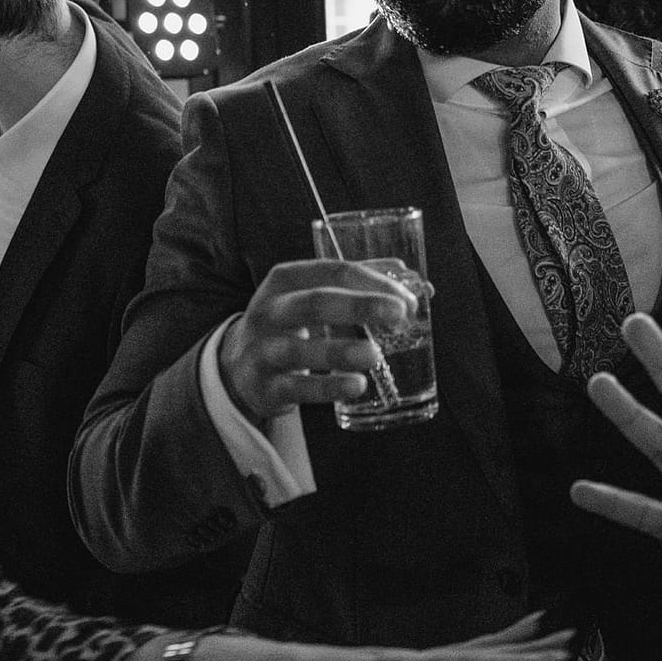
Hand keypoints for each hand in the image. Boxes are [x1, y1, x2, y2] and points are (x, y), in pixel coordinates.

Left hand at [194, 615, 570, 660]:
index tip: (552, 657)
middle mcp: (405, 658)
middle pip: (476, 649)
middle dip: (522, 645)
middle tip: (569, 635)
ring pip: (464, 648)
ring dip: (504, 641)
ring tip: (543, 628)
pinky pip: (445, 657)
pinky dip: (475, 651)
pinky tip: (484, 653)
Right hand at [218, 259, 420, 420]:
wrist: (238, 366)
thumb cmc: (291, 323)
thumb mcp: (314, 294)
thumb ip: (364, 287)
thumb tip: (423, 287)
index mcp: (286, 279)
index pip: (332, 272)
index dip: (373, 283)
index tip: (408, 300)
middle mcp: (269, 310)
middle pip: (314, 303)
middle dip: (359, 306)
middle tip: (399, 314)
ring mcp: (263, 350)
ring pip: (300, 349)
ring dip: (340, 351)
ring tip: (375, 355)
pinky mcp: (266, 387)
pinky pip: (298, 388)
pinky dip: (329, 387)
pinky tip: (357, 385)